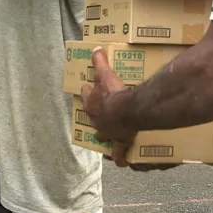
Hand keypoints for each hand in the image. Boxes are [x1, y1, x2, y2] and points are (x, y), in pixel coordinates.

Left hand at [80, 47, 137, 166]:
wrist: (126, 112)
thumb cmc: (114, 93)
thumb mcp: (105, 74)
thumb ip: (99, 62)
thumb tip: (95, 49)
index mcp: (92, 105)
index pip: (86, 97)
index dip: (88, 93)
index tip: (89, 89)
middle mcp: (97, 121)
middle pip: (93, 118)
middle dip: (95, 117)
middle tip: (101, 115)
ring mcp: (107, 133)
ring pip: (102, 137)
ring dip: (104, 137)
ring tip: (106, 138)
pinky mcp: (119, 142)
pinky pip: (118, 154)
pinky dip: (119, 158)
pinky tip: (121, 162)